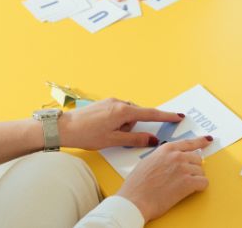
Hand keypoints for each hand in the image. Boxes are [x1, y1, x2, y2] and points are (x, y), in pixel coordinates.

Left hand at [57, 98, 184, 149]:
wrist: (63, 128)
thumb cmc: (86, 135)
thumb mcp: (113, 141)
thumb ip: (135, 139)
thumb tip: (153, 140)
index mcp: (123, 111)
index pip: (150, 114)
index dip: (165, 117)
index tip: (178, 116)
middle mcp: (119, 102)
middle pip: (136, 116)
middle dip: (132, 128)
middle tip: (116, 138)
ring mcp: (111, 101)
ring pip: (126, 115)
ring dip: (122, 125)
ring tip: (106, 134)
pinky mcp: (103, 103)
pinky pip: (117, 112)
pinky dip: (115, 121)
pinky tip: (102, 128)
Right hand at [118, 136, 212, 221]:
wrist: (134, 200)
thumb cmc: (137, 185)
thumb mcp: (148, 162)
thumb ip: (162, 157)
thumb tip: (170, 159)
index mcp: (166, 149)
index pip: (189, 143)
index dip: (200, 141)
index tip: (208, 140)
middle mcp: (177, 156)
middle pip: (197, 158)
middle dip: (192, 168)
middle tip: (183, 178)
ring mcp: (183, 168)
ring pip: (201, 171)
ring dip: (195, 179)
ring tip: (180, 186)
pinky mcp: (188, 182)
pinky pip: (204, 182)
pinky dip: (199, 187)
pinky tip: (189, 190)